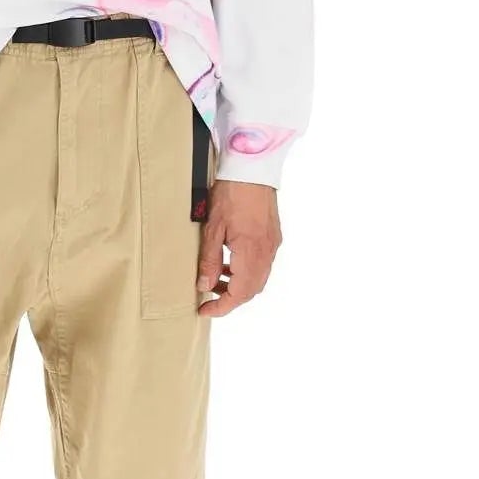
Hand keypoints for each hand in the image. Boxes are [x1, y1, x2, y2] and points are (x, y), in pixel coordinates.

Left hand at [196, 181, 281, 317]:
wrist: (252, 168)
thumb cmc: (231, 193)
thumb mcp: (213, 229)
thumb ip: (209, 260)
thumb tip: (204, 286)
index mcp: (251, 253)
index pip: (239, 294)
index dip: (222, 307)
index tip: (205, 310)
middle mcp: (266, 253)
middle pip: (251, 290)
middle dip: (230, 298)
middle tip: (208, 297)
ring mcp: (273, 245)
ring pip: (258, 278)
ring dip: (239, 285)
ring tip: (217, 279)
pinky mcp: (274, 236)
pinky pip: (263, 264)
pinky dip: (247, 271)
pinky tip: (231, 262)